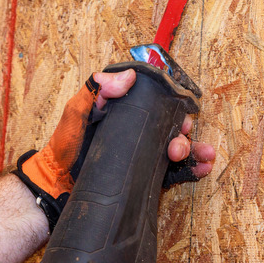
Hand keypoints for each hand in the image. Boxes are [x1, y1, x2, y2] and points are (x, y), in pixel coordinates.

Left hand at [13, 69, 214, 228]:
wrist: (57, 185)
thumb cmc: (64, 146)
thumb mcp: (76, 112)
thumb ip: (95, 91)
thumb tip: (128, 77)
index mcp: (127, 113)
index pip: (158, 104)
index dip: (174, 106)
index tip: (183, 113)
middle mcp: (139, 132)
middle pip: (172, 128)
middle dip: (183, 134)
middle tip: (177, 145)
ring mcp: (144, 155)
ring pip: (177, 149)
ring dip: (195, 150)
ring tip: (205, 157)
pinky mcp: (145, 176)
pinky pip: (174, 172)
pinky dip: (191, 170)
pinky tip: (203, 169)